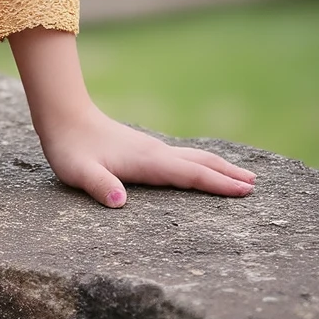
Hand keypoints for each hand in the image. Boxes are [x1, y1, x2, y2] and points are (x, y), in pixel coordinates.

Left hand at [34, 101, 255, 207]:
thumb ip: (99, 185)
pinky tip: (199, 168)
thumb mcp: (79, 172)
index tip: (246, 191)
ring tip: (241, 176)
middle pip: (200, 163)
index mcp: (148, 161)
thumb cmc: (71, 148)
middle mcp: (155, 153)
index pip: (191, 175)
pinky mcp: (143, 149)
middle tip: (255, 184)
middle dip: (228, 173)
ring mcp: (151, 149)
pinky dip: (201, 163)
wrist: (63, 116)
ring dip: (218, 166)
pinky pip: (182, 158)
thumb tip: (119, 201)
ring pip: (193, 157)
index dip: (219, 184)